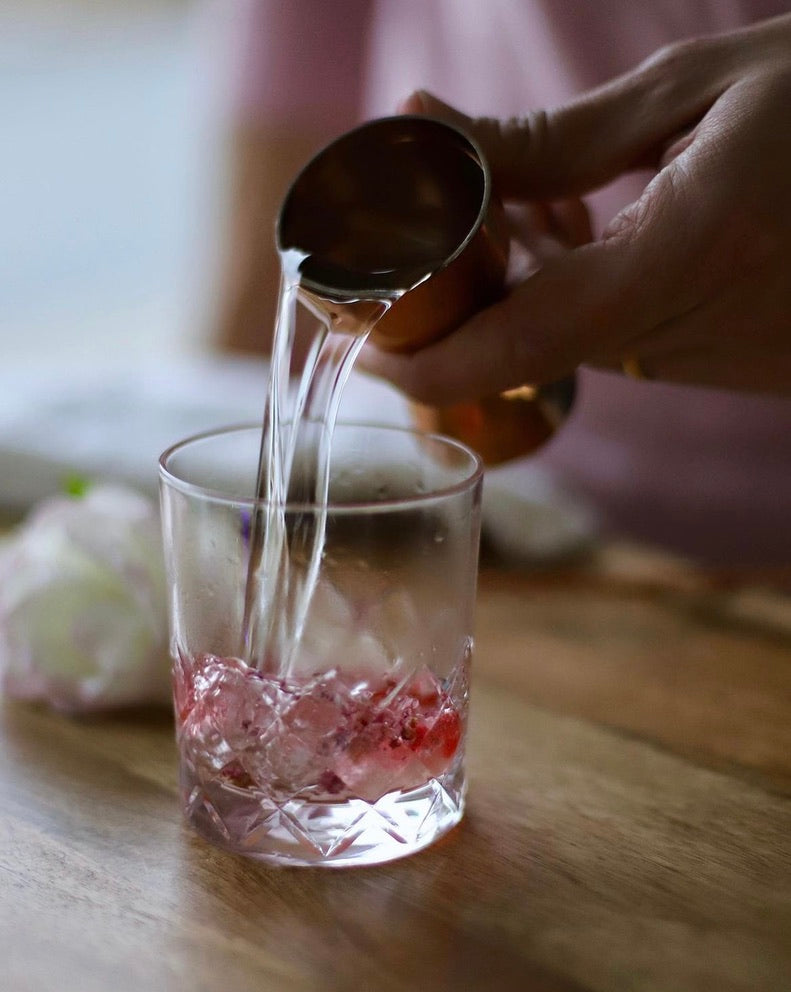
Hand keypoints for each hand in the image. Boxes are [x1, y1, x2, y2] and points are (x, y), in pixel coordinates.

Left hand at [360, 14, 790, 400]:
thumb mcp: (700, 90)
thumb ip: (559, 136)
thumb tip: (431, 132)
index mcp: (686, 254)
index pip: (516, 345)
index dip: (423, 366)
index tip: (361, 344)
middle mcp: (692, 333)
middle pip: (526, 342)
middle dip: (457, 298)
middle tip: (415, 224)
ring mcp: (711, 361)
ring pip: (568, 340)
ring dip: (519, 286)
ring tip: (511, 203)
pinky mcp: (725, 364)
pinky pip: (620, 341)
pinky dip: (578, 293)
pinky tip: (583, 229)